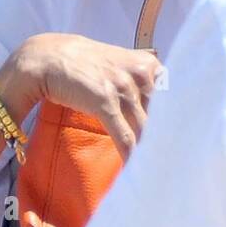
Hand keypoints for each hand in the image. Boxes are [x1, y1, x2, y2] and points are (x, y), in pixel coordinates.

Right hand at [0, 33, 161, 159]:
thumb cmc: (84, 64)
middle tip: (170, 161)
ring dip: (147, 152)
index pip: (173, 99)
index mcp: (147, 64)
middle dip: (164, 140)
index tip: (178, 141)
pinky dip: (130, 156)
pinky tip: (132, 169)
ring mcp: (122, 87)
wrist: (47, 58)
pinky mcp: (104, 102)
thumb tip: (161, 104)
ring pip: (144, 129)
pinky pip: (124, 137)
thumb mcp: (119, 63)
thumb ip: (140, 79)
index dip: (176, 123)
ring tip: (152, 168)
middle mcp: (138, 74)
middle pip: (160, 117)